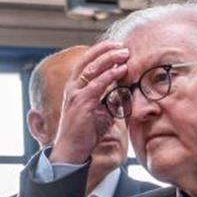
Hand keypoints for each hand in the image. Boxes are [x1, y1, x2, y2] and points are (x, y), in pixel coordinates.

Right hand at [50, 41, 129, 164]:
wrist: (71, 151)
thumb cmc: (85, 133)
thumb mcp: (99, 111)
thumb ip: (109, 99)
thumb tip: (125, 93)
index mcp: (74, 87)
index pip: (86, 62)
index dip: (100, 51)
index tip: (117, 46)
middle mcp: (72, 88)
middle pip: (87, 60)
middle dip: (106, 50)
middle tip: (123, 46)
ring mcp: (75, 95)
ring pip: (92, 68)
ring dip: (110, 59)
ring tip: (125, 54)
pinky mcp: (81, 104)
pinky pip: (97, 84)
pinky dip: (110, 75)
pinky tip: (121, 70)